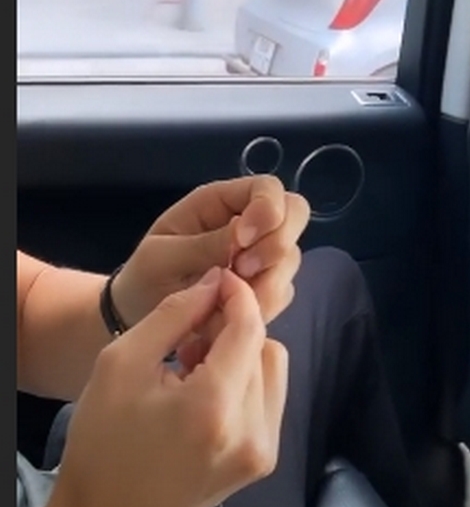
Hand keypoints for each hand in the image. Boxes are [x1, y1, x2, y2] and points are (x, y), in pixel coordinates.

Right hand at [52, 267, 288, 506]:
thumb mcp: (122, 362)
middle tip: (188, 335)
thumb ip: (175, 313)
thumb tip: (217, 283)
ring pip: (272, 367)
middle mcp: (252, 431)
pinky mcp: (263, 461)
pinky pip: (268, 397)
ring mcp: (262, 451)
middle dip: (232, 327)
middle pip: (263, 345)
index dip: (237, 294)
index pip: (250, 326)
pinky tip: (205, 391)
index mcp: (214, 406)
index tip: (216, 280)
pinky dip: (244, 381)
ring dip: (241, 353)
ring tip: (194, 365)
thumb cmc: (104, 440)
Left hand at [113, 176, 309, 327]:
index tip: (243, 241)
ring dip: (266, 283)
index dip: (268, 209)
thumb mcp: (163, 256)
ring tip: (224, 302)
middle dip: (275, 246)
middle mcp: (247, 223)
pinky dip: (261, 307)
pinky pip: (282, 293)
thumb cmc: (144, 277)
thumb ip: (204, 244)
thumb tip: (245, 233)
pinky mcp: (263, 287)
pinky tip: (227, 317)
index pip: (268, 188)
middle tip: (242, 272)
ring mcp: (260, 256)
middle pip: (295, 215)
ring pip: (291, 259)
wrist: (138, 318)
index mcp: (220, 202)